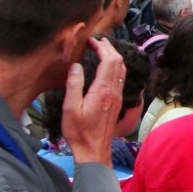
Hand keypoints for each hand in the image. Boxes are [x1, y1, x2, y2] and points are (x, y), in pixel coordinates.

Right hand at [61, 37, 124, 165]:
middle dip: (110, 48)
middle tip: (97, 41)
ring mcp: (118, 96)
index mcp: (103, 90)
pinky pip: (121, 78)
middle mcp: (114, 91)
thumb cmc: (79, 132)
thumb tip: (76, 66)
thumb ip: (74, 85)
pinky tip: (107, 68)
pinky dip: (115, 67)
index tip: (92, 41)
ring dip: (114, 57)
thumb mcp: (70, 108)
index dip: (102, 47)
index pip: (109, 60)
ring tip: (102, 50)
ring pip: (122, 70)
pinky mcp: (117, 101)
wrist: (94, 150)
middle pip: (118, 62)